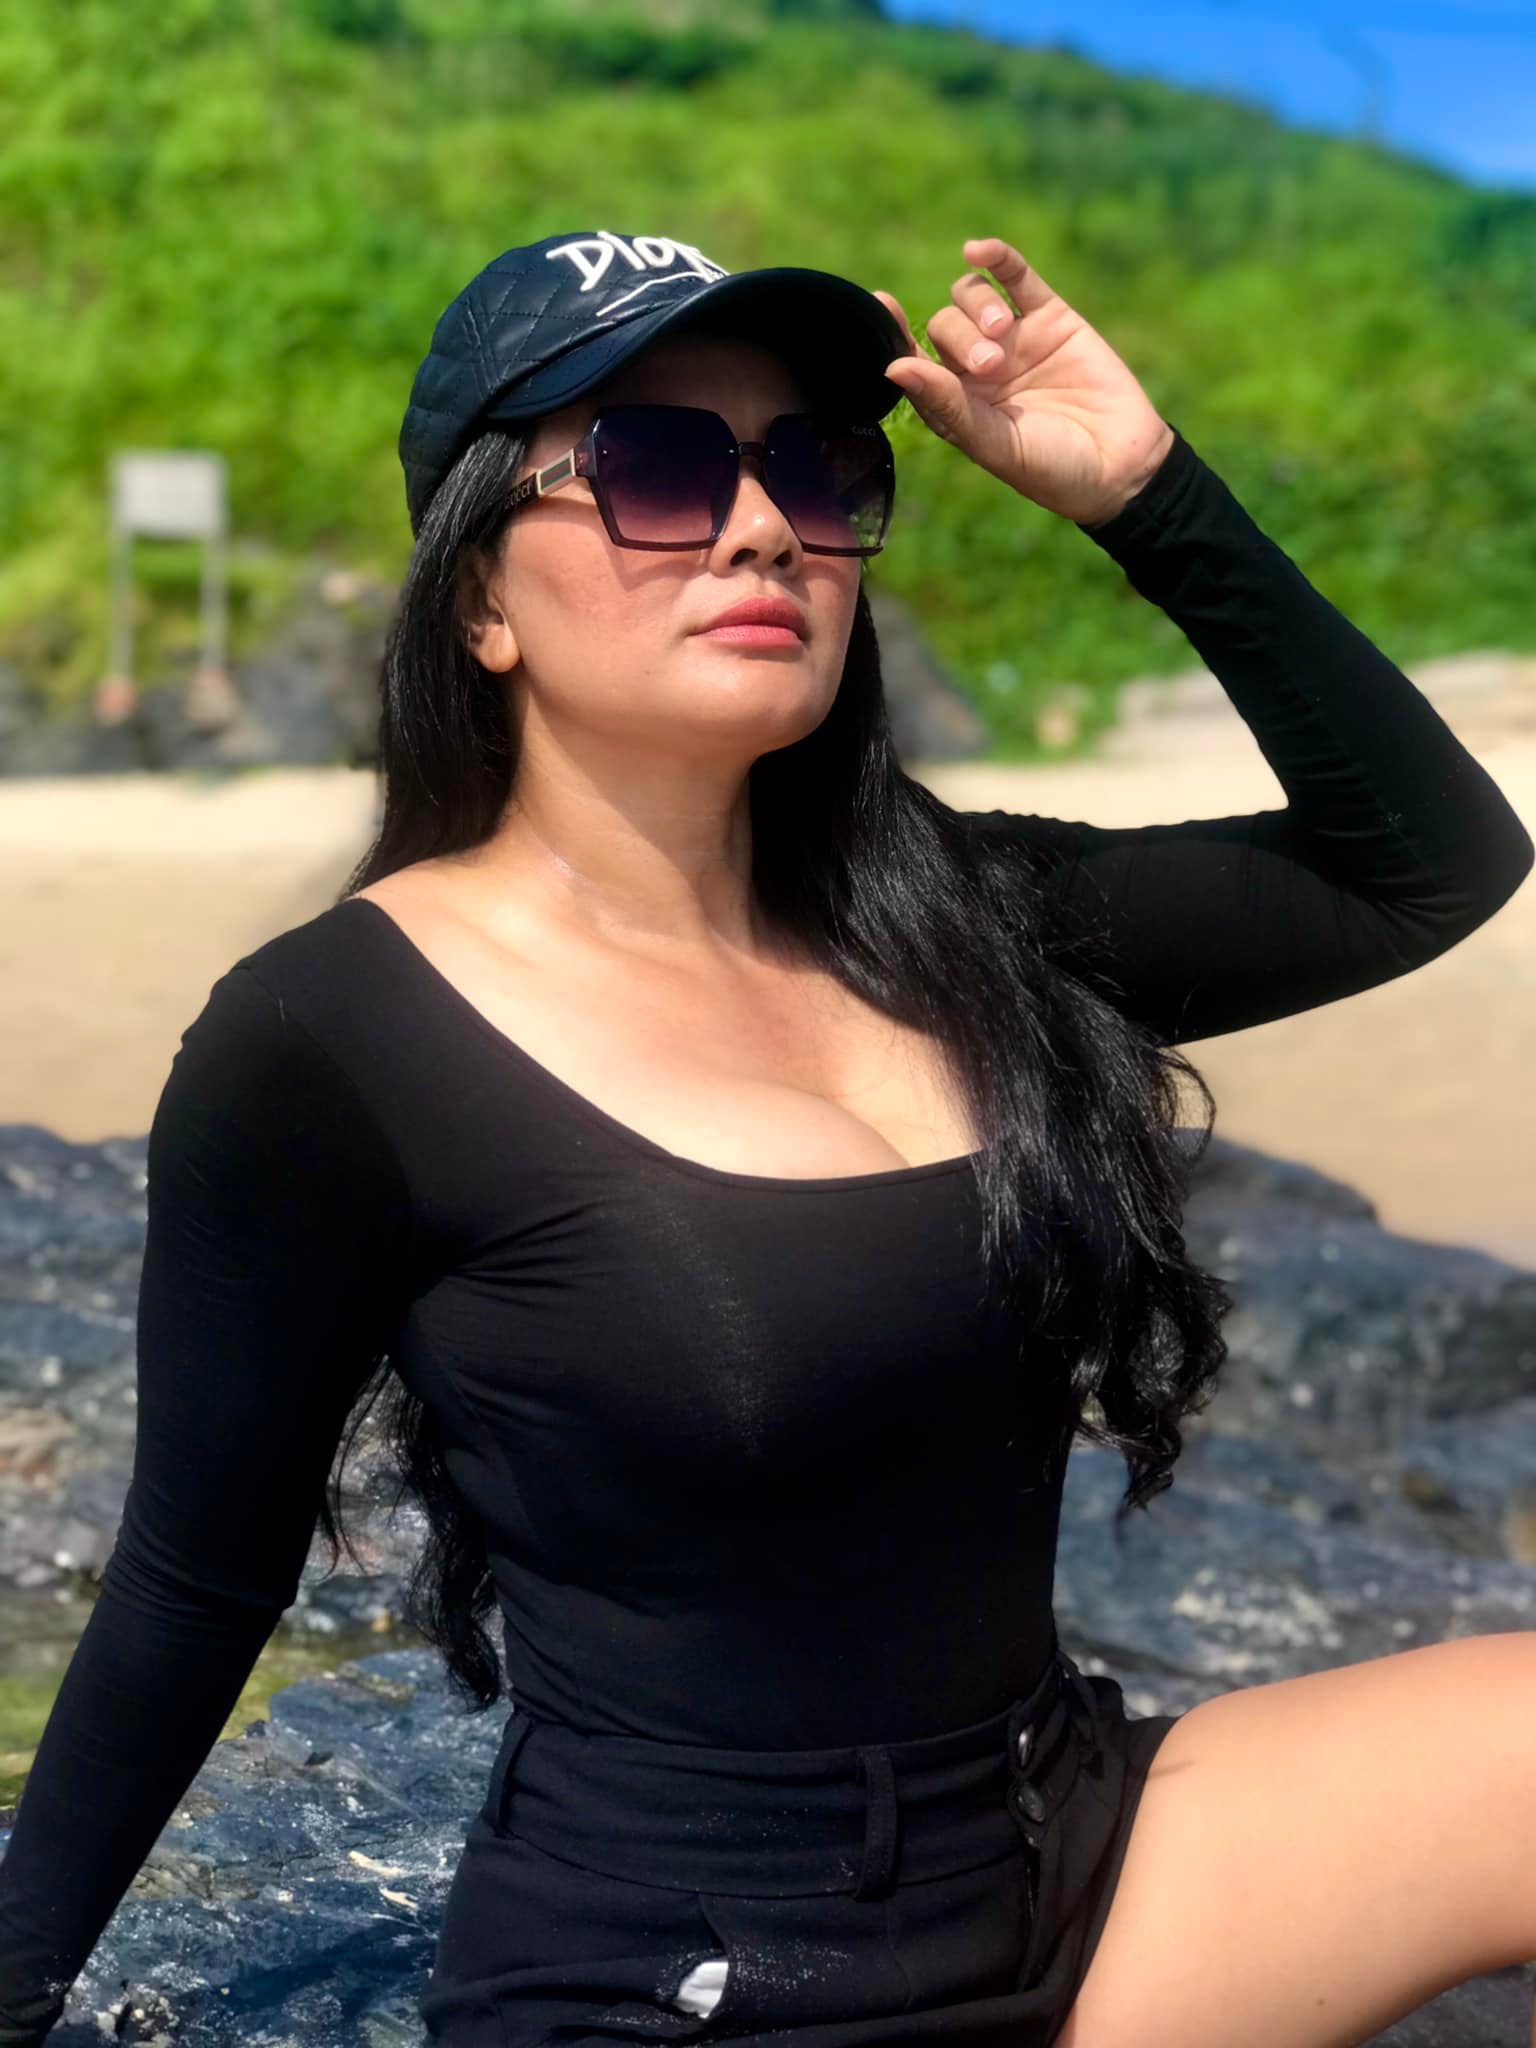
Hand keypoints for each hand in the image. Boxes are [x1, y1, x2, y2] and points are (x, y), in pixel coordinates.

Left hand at [871, 235, 1174, 526]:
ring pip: (971, 296)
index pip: (914, 359)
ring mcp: (1015, 338)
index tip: (881, 303)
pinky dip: (997, 259)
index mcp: (958, 402)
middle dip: (960, 338)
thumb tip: (893, 366)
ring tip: (1002, 337)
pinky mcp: (1051, 317)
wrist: (1120, 464)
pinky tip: (979, 250)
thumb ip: (945, 403)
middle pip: (943, 324)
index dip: (895, 333)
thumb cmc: (1050, 468)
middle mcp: (979, 368)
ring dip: (978, 307)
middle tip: (991, 367)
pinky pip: (1016, 276)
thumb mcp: (993, 443)